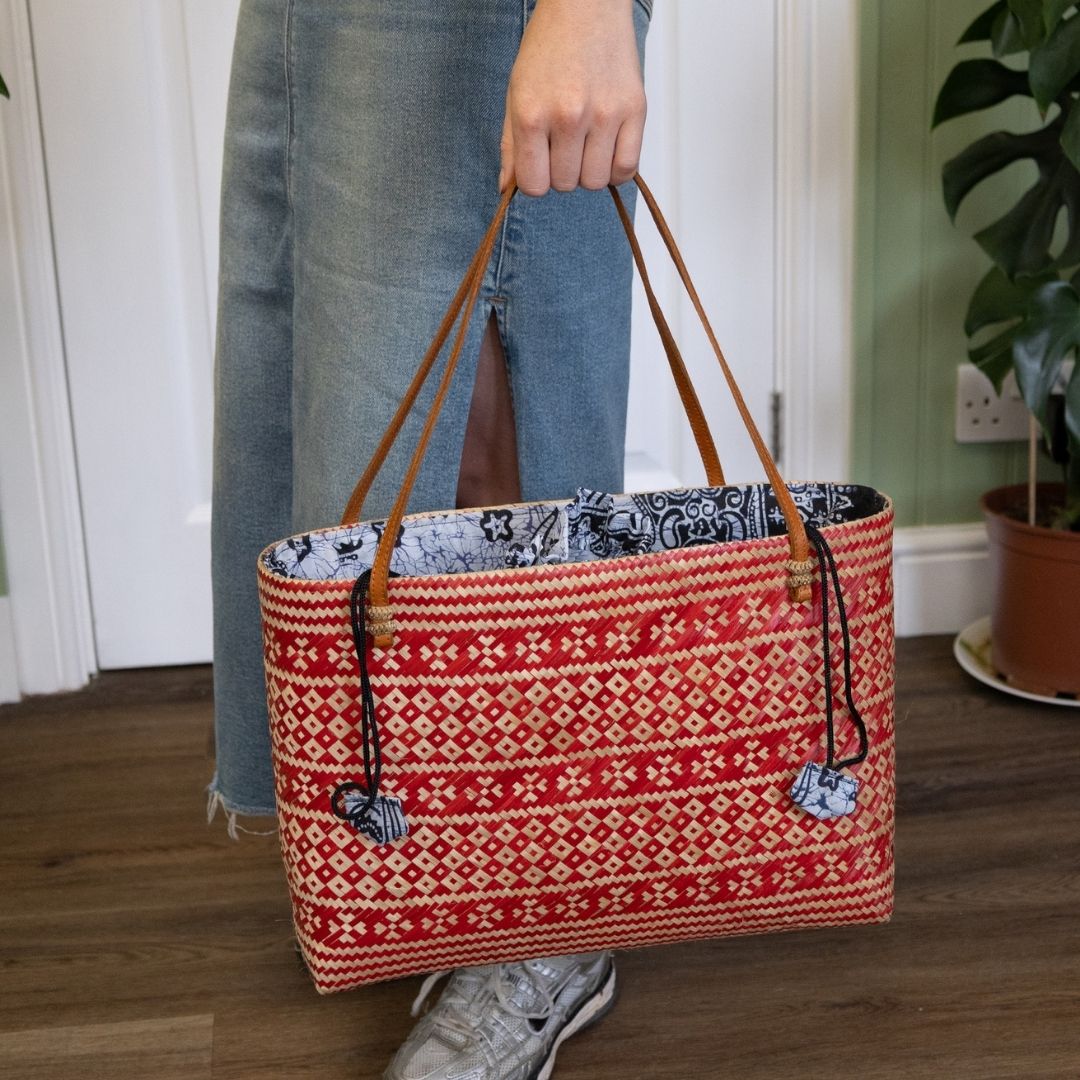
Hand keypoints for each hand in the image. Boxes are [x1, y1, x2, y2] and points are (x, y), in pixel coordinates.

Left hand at [499, 0, 645, 195]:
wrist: (586, 7)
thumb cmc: (549, 48)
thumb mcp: (516, 93)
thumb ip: (511, 145)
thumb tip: (508, 188)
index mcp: (532, 114)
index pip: (534, 185)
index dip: (536, 179)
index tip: (541, 163)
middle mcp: (568, 117)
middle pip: (565, 185)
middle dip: (562, 172)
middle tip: (564, 144)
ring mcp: (604, 114)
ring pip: (595, 181)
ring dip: (589, 171)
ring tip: (586, 144)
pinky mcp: (634, 110)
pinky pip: (627, 168)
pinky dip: (616, 168)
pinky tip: (607, 149)